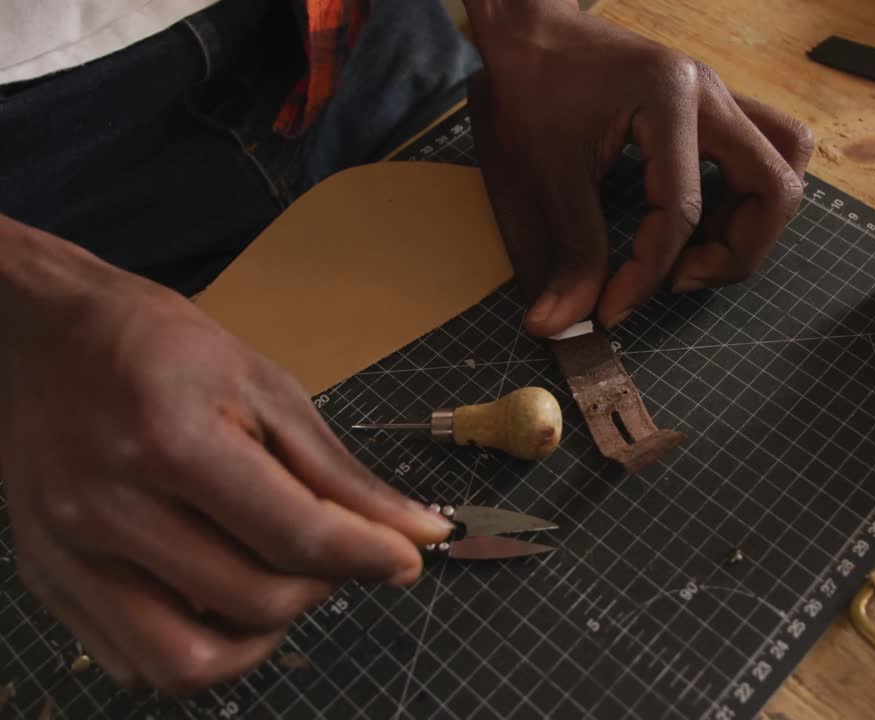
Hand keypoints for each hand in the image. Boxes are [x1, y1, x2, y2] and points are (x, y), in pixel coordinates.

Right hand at [0, 220, 452, 694]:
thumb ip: (338, 476)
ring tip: (277, 582)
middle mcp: (110, 509)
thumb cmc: (158, 350)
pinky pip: (136, 663)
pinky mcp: (50, 582)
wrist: (40, 338)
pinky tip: (217, 592)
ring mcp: (70, 555)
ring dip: (259, 637)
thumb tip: (417, 533)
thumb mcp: (263, 389)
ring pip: (188, 662)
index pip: (292, 534)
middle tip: (332, 551)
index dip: (368, 556)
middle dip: (321, 587)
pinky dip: (197, 644)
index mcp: (171, 443)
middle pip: (252, 602)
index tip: (406, 558)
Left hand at [465, 0, 812, 336]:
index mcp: (667, 100)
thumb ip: (565, 254)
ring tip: (695, 251)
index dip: (649, 275)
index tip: (613, 310)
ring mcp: (719, 96)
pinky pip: (764, 149)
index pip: (681, 209)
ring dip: (753, 221)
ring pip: (786, 158)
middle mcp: (708, 93)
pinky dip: (743, 195)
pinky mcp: (714, 106)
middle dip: (737, 251)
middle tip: (680, 279)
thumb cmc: (531, 90)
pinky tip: (696, 222)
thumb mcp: (541, 175)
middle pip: (774, 183)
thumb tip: (557, 326)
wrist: (530, 30)